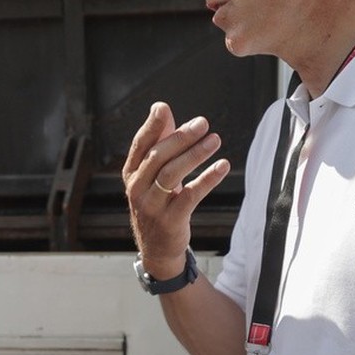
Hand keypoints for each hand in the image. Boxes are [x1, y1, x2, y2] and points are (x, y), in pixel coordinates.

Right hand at [121, 102, 229, 269]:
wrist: (157, 247)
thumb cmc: (158, 202)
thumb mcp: (153, 174)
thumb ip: (159, 141)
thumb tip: (160, 107)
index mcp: (131, 173)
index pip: (140, 144)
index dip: (151, 126)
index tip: (163, 109)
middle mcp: (137, 188)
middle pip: (158, 157)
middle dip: (181, 137)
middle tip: (202, 123)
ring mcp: (152, 205)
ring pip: (172, 174)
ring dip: (196, 155)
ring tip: (215, 140)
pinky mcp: (170, 220)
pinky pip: (191, 195)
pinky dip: (208, 179)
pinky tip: (222, 166)